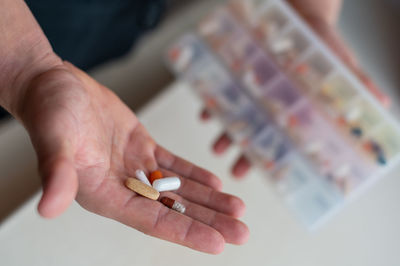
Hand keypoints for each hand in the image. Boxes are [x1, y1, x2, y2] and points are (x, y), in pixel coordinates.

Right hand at [19, 61, 247, 253]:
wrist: (54, 87)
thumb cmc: (50, 112)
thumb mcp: (54, 140)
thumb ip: (57, 173)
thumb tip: (49, 208)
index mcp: (104, 195)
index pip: (151, 221)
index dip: (185, 232)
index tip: (217, 244)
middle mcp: (122, 187)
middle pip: (173, 209)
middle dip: (208, 221)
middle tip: (241, 232)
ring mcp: (135, 167)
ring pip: (178, 189)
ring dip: (208, 200)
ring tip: (237, 209)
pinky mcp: (141, 147)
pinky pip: (173, 165)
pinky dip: (194, 174)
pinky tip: (215, 183)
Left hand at [202, 0, 385, 177]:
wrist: (302, 12)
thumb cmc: (320, 41)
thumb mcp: (340, 62)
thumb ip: (357, 82)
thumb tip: (384, 104)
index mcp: (293, 107)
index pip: (286, 138)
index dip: (277, 157)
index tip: (270, 175)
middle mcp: (270, 102)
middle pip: (257, 133)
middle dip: (246, 153)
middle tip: (236, 169)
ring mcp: (251, 88)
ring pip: (236, 117)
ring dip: (226, 133)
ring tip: (217, 147)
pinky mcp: (236, 71)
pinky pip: (220, 90)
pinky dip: (212, 103)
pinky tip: (205, 114)